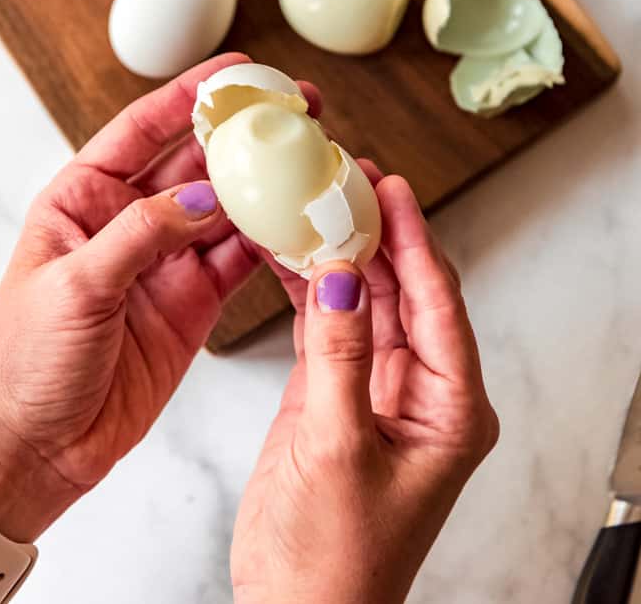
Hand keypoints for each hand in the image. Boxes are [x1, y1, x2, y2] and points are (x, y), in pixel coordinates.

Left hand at [0, 53, 318, 544]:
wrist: (29, 453)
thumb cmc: (18, 366)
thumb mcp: (73, 286)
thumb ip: (141, 235)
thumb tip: (202, 196)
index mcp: (83, 200)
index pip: (142, 129)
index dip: (190, 96)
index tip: (237, 71)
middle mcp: (128, 224)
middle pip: (196, 164)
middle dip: (244, 136)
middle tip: (295, 112)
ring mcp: (164, 265)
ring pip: (227, 211)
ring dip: (267, 187)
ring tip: (310, 162)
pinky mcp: (191, 306)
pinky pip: (240, 264)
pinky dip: (272, 245)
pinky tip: (298, 226)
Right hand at [232, 170, 498, 603]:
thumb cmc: (333, 564)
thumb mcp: (337, 450)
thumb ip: (340, 356)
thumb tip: (343, 276)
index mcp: (451, 408)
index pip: (439, 303)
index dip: (415, 239)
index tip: (393, 188)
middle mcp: (421, 392)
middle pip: (406, 292)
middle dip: (380, 234)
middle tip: (352, 179)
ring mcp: (376, 389)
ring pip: (366, 301)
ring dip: (344, 254)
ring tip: (322, 202)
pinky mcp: (334, 394)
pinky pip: (329, 325)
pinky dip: (310, 289)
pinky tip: (292, 255)